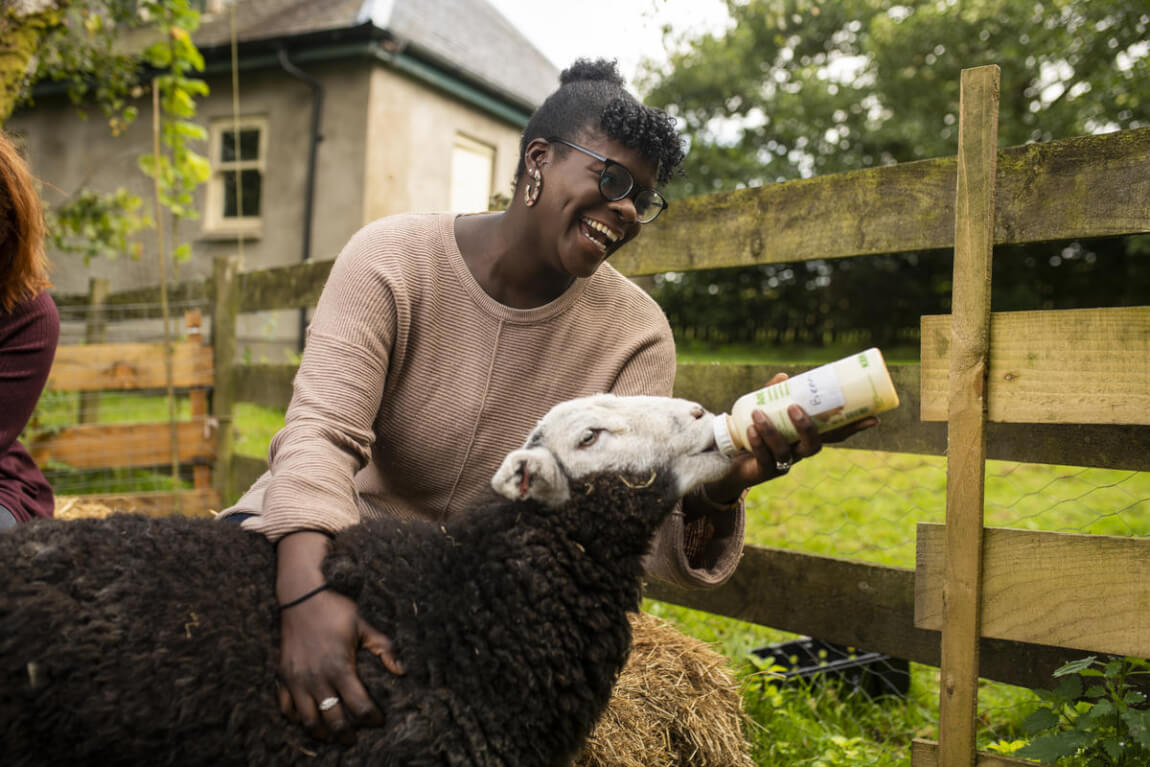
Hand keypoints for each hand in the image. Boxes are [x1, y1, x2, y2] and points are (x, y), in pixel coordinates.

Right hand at [275, 532, 403, 742]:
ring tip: (331, 736)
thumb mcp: (364, 626)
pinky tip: (306, 719)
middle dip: (346, 734)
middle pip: (333, 720)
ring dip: (321, 732)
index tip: (378, 722)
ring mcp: (297, 679)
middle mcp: (317, 678)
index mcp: (340, 668)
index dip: (372, 718)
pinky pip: (285, 707)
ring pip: (308, 720)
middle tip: (354, 739)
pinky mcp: (283, 676)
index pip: (360, 705)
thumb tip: (401, 671)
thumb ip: (384, 649)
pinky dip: (295, 718)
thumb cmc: (336, 609)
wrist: (302, 596)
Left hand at [704, 373, 878, 500]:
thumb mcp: (765, 408)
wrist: (731, 457)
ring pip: (785, 450)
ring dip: (772, 431)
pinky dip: (757, 442)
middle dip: (806, 427)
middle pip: (813, 446)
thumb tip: (785, 377)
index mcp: (806, 437)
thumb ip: (773, 394)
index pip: (834, 434)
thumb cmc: (755, 430)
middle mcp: (799, 452)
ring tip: (758, 414)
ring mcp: (782, 463)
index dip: (854, 428)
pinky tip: (750, 428)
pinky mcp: (764, 471)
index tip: (873, 418)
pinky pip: (764, 457)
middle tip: (794, 408)